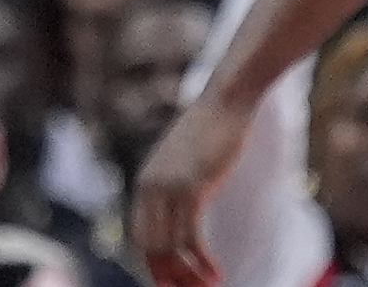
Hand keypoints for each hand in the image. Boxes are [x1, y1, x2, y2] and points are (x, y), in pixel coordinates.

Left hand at [131, 91, 253, 286]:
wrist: (227, 99)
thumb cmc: (214, 126)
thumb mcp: (187, 157)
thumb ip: (177, 179)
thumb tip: (183, 198)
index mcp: (145, 183)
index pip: (140, 236)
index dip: (153, 264)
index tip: (172, 282)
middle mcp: (149, 188)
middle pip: (150, 248)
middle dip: (170, 276)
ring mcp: (168, 188)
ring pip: (170, 248)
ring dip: (188, 275)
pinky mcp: (191, 188)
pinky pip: (190, 238)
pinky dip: (202, 261)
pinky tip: (216, 272)